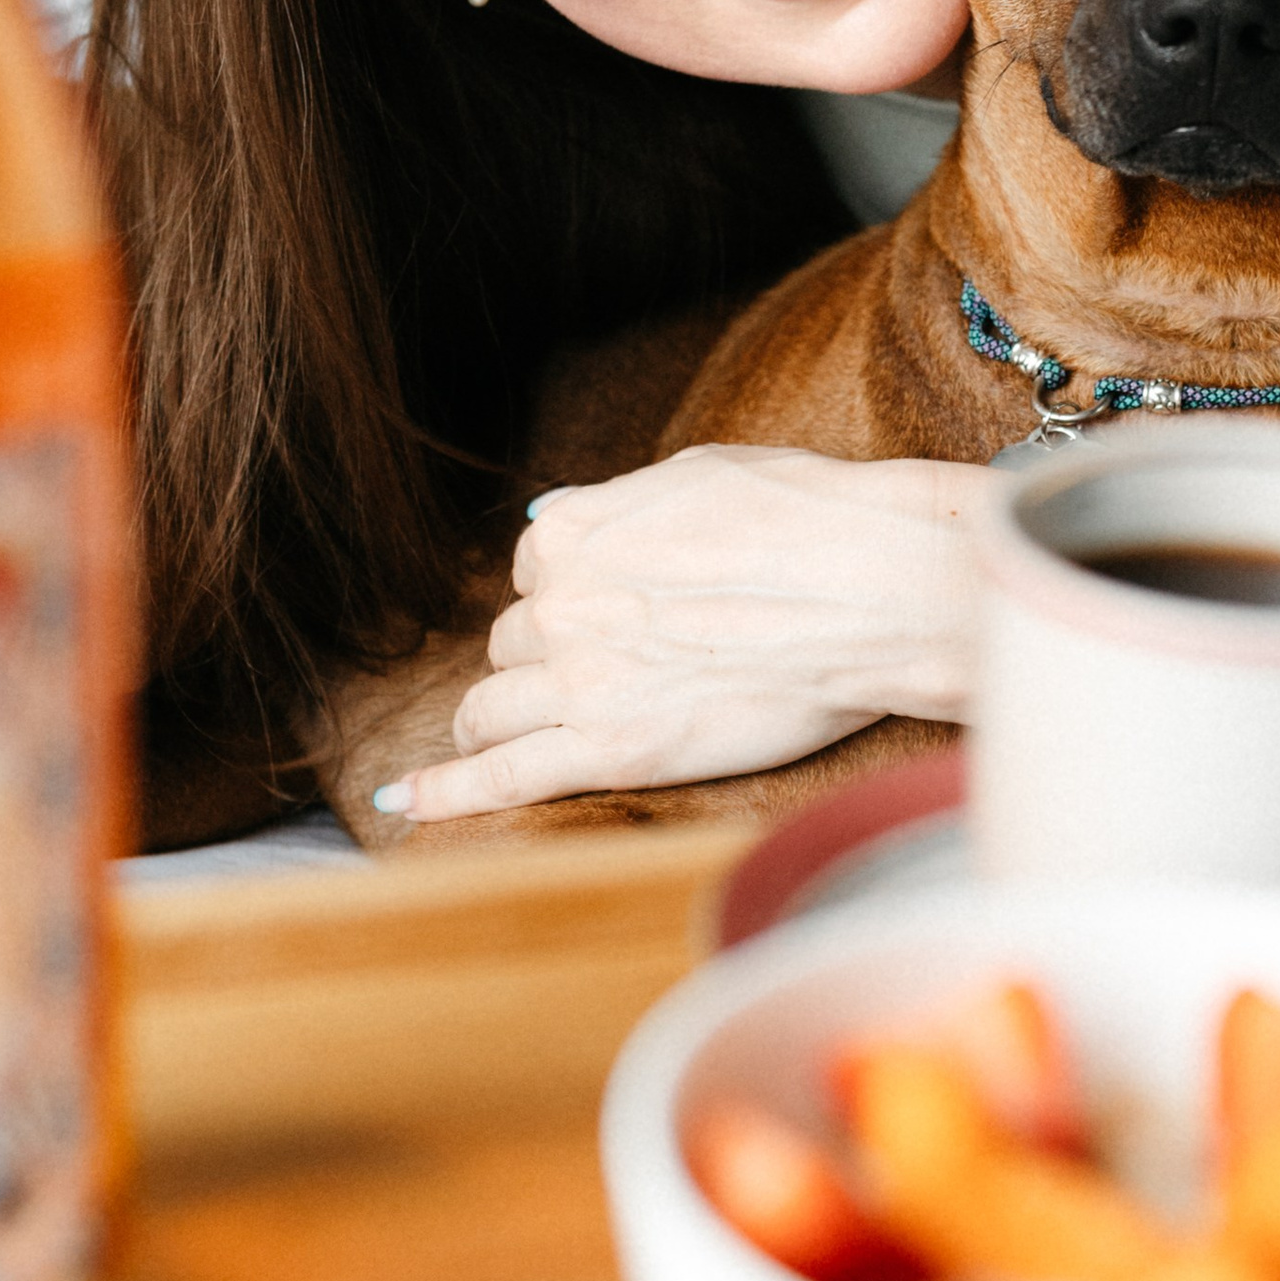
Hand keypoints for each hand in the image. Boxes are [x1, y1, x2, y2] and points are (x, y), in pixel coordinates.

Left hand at [379, 445, 982, 821]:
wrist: (875, 587)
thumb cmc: (809, 520)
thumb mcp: (693, 476)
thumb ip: (610, 506)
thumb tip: (543, 520)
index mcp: (571, 532)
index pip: (532, 574)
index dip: (575, 597)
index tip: (620, 612)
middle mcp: (558, 605)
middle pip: (513, 645)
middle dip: (548, 661)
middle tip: (611, 676)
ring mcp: (577, 683)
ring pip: (492, 708)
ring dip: (502, 719)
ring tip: (516, 737)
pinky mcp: (608, 752)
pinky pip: (500, 777)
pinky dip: (445, 792)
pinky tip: (404, 804)